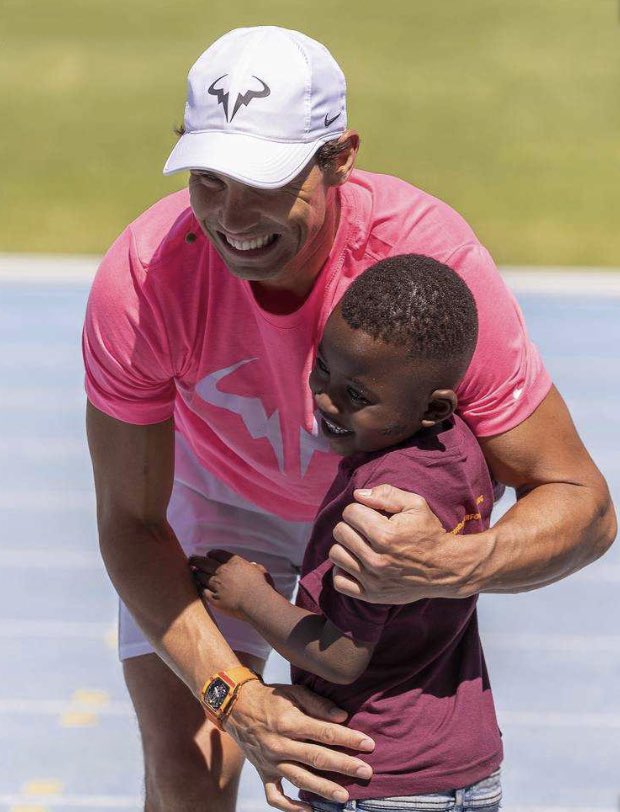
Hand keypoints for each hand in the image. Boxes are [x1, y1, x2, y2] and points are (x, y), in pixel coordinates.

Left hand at [190, 550, 273, 619]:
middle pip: (204, 562)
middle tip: (191, 559)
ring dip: (196, 573)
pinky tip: (198, 587)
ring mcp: (217, 585)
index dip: (212, 554)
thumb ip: (255, 567)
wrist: (258, 603)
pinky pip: (202, 591)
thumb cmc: (262, 587)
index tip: (209, 555)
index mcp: (234, 562)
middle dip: (196, 560)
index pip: (218, 554)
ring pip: (200, 576)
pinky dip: (200, 588)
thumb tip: (252, 565)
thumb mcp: (261, 571)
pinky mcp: (214, 599)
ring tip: (193, 572)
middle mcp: (222, 571)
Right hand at [225, 678, 374, 811]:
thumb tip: (343, 717)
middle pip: (317, 759)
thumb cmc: (272, 698)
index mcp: (290, 722)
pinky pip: (275, 796)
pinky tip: (309, 810)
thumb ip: (319, 705)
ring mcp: (271, 762)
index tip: (369, 744)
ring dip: (323, 789)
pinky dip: (291, 807)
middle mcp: (280, 745)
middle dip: (344, 766)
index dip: (349, 738)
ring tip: (344, 797)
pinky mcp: (263, 773)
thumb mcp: (295, 693)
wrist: (237, 706)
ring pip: (300, 780)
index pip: (325, 733)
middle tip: (366, 772)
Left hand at [329, 485, 484, 602]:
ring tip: (361, 544)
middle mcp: (376, 559)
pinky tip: (356, 562)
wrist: (446, 568)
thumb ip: (387, 494)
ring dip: (346, 546)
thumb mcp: (416, 505)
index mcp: (385, 535)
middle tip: (366, 528)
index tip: (371, 514)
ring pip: (336, 554)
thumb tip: (358, 495)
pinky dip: (343, 570)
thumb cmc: (429, 533)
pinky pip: (339, 581)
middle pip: (340, 532)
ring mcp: (373, 580)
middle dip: (351, 525)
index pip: (350, 512)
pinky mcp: (371, 595)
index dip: (359, 509)